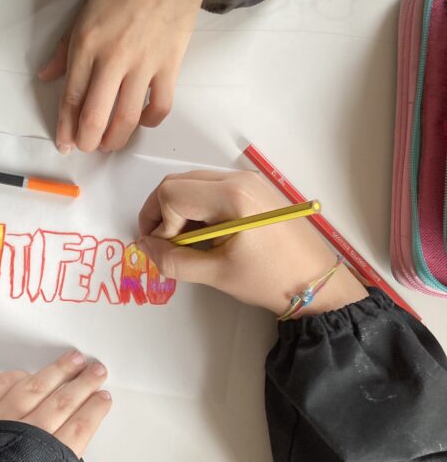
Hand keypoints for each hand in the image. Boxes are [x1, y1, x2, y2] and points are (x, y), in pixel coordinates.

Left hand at [0, 351, 111, 461]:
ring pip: (37, 385)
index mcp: (44, 460)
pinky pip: (3, 382)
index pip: (79, 428)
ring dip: (58, 371)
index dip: (94, 411)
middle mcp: (27, 431)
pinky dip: (19, 375)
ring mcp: (1, 414)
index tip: (104, 398)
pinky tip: (31, 372)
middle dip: (84, 383)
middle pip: (63, 401)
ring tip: (75, 358)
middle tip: (98, 370)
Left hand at [38, 0, 203, 152]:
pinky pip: (159, 106)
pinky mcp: (169, 66)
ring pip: (126, 118)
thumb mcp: (83, 14)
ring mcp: (143, 64)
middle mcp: (113, 59)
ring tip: (109, 144)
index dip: (66, 127)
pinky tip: (142, 122)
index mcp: (87, 46)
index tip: (65, 144)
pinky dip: (150, 121)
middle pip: (96, 115)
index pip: (71, 98)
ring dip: (115, 139)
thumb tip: (46, 76)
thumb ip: (63, 50)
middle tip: (87, 147)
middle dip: (88, 141)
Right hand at [138, 170, 368, 315]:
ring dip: (179, 211)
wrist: (317, 283)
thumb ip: (174, 261)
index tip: (167, 251)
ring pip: (193, 184)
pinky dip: (198, 208)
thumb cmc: (270, 279)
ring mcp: (249, 180)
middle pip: (178, 183)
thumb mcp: (217, 274)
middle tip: (166, 246)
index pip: (171, 194)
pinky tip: (205, 236)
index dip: (159, 223)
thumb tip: (145, 248)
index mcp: (231, 196)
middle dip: (163, 213)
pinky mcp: (255, 189)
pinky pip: (212, 188)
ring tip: (187, 244)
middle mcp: (239, 178)